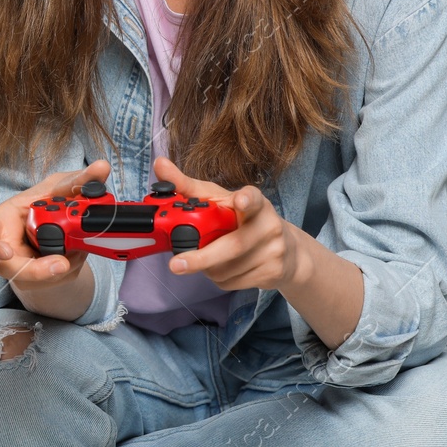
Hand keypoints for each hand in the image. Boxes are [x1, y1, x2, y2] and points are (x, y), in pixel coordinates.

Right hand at [0, 159, 109, 292]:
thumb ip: (77, 180)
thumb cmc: (44, 204)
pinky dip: (71, 268)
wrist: (59, 228)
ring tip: (80, 250)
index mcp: (1, 222)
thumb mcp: (58, 189)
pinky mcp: (39, 282)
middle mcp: (6, 249)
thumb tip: (102, 167)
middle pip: (11, 269)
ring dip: (62, 269)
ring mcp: (21, 269)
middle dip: (38, 271)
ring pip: (36, 281)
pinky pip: (54, 282)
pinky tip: (79, 254)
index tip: (6, 252)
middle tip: (64, 263)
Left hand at [157, 156, 301, 291]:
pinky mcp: (273, 273)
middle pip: (233, 245)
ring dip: (206, 268)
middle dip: (202, 258)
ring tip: (209, 257)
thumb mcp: (220, 200)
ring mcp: (273, 251)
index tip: (240, 200)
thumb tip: (159, 164)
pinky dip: (218, 278)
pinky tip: (224, 267)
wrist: (287, 251)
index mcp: (255, 202)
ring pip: (226, 269)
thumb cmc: (245, 219)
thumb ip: (188, 186)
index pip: (253, 198)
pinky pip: (231, 282)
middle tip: (176, 264)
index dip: (246, 200)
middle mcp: (269, 225)